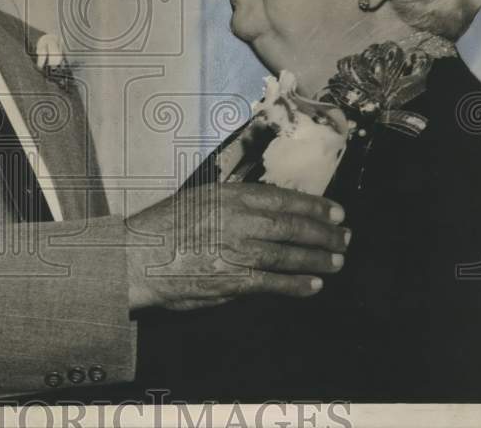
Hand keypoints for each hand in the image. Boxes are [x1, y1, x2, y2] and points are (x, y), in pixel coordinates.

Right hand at [124, 183, 349, 311]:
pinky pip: (273, 283)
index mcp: (229, 196)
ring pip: (288, 254)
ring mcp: (236, 251)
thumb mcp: (198, 199)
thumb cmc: (162, 227)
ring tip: (336, 261)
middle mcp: (237, 220)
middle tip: (344, 237)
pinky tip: (313, 285)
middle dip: (323, 232)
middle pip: (292, 225)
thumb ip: (232, 204)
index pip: (282, 198)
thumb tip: (265, 210)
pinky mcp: (231, 281)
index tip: (335, 211)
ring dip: (317, 258)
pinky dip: (296, 285)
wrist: (135, 258)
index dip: (314, 206)